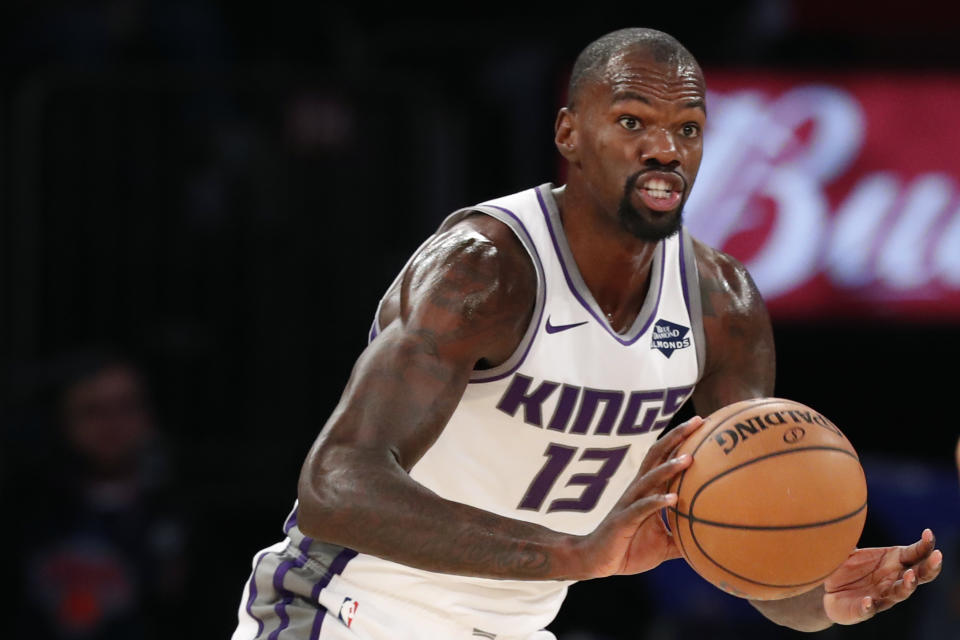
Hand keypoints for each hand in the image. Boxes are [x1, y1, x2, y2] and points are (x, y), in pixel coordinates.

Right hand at [574, 416, 703, 578]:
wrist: (596, 561)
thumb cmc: (630, 549)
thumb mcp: (665, 544)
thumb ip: (686, 538)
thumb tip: (716, 543)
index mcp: (647, 489)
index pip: (665, 456)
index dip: (681, 439)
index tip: (703, 423)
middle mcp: (638, 489)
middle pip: (657, 454)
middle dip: (677, 437)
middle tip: (698, 422)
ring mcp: (629, 503)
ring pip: (650, 478)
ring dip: (669, 467)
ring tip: (688, 459)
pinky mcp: (623, 520)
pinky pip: (641, 508)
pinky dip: (657, 502)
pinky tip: (673, 499)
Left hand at [822, 528, 942, 624]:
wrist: (827, 591)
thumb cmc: (847, 567)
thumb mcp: (850, 548)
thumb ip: (854, 533)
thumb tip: (850, 512)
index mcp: (893, 562)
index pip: (914, 554)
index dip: (924, 545)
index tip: (928, 533)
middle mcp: (892, 580)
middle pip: (918, 575)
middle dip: (929, 567)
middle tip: (937, 556)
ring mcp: (880, 596)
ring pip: (900, 593)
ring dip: (907, 585)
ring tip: (909, 576)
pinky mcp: (863, 609)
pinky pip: (868, 609)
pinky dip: (869, 606)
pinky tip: (868, 601)